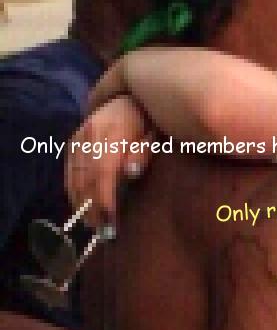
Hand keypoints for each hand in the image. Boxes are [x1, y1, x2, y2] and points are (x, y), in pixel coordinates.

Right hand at [66, 95, 153, 229]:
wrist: (130, 98)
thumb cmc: (149, 123)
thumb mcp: (154, 136)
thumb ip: (142, 154)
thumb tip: (130, 172)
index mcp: (113, 132)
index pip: (103, 171)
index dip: (104, 199)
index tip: (110, 221)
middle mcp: (91, 134)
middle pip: (87, 177)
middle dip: (93, 207)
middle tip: (102, 231)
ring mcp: (80, 136)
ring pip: (75, 174)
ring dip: (81, 203)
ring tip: (92, 224)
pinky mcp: (74, 140)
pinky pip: (69, 169)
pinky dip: (73, 190)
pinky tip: (81, 207)